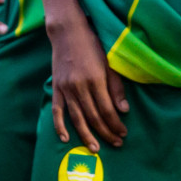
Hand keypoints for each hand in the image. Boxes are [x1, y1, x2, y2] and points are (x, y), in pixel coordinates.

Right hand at [48, 18, 127, 151]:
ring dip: (86, 135)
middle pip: (93, 117)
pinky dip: (59, 125)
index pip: (107, 110)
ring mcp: (66, 88)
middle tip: (116, 143)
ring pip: (76, 117)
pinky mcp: (56, 87)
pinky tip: (65, 138)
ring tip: (95, 148)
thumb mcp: (109, 63)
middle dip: (106, 133)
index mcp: (95, 80)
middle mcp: (79, 86)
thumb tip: (123, 110)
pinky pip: (57, 110)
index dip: (116, 124)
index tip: (123, 133)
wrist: (67, 32)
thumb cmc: (92, 45)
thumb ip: (116, 87)